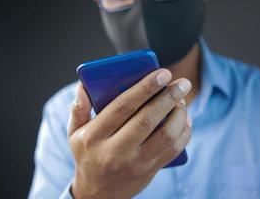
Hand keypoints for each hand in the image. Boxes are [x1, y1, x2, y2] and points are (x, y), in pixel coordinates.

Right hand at [68, 69, 191, 198]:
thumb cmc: (88, 155)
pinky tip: (185, 120)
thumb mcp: (75, 133)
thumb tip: (83, 86)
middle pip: (147, 119)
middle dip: (168, 98)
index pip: (122, 107)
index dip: (144, 88)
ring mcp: (135, 163)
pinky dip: (184, 132)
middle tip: (182, 83)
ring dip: (179, 114)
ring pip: (165, 135)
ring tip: (182, 101)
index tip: (162, 73)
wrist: (98, 193)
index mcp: (95, 136)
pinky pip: (173, 150)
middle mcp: (115, 151)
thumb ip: (78, 109)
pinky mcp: (150, 170)